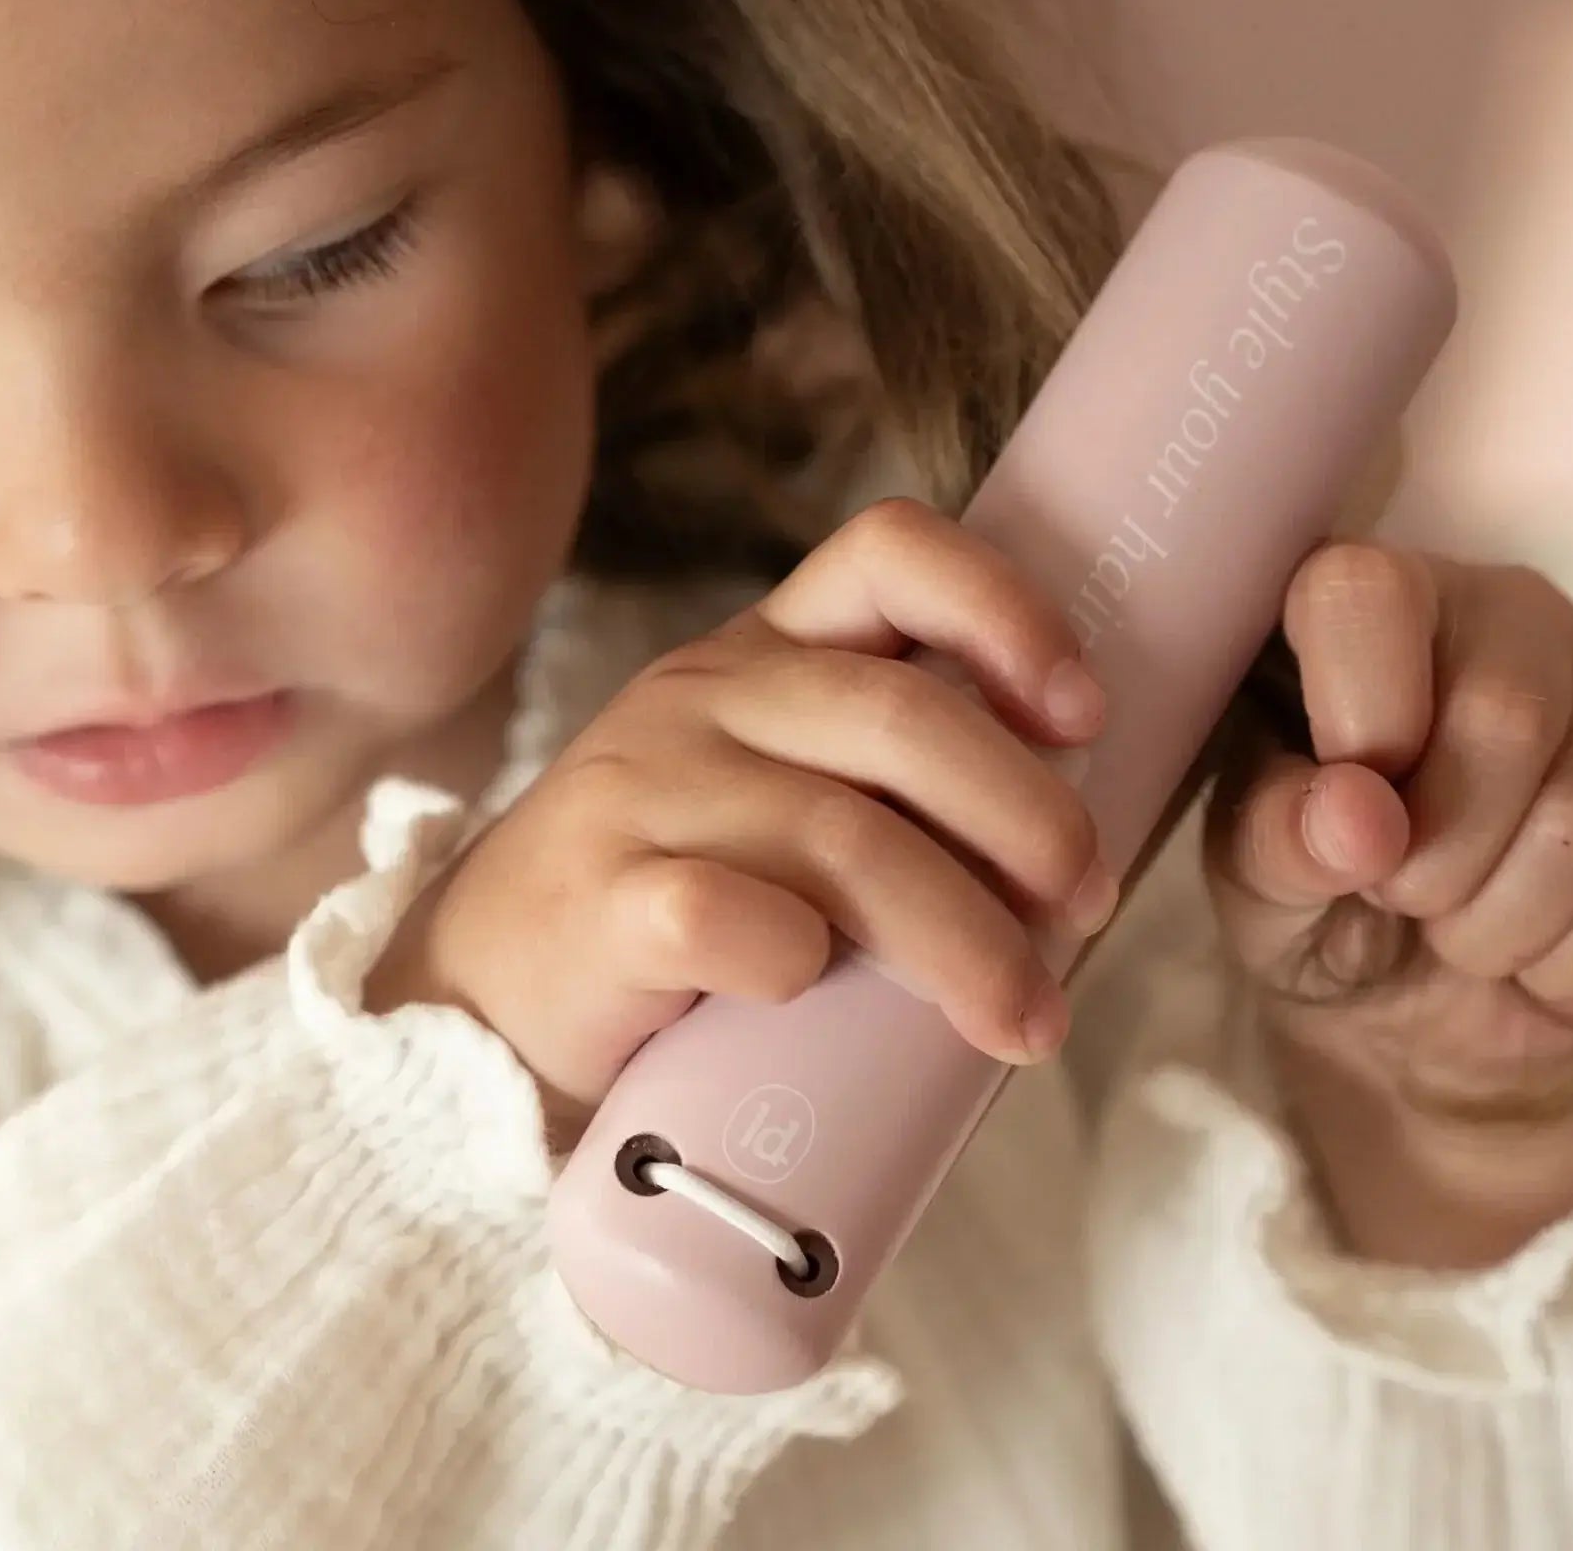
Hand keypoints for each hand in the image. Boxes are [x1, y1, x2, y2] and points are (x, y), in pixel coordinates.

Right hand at [367, 499, 1110, 1122]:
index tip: (1082, 716)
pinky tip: (813, 995)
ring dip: (961, 938)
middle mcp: (702, 698)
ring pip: (839, 838)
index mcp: (762, 654)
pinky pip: (725, 916)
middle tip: (1086, 906)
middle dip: (1025, 816)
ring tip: (1024, 1019)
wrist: (485, 988)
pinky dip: (795, 962)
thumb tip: (1072, 858)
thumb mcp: (775, 800)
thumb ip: (885, 792)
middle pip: (897, 716)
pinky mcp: (599, 899)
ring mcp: (642, 791)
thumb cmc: (678, 898)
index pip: (888, 553)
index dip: (1003, 610)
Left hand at [1206, 544, 1572, 1259]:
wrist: (1424, 1022)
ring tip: (1444, 926)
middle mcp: (1492, 620)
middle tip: (1389, 894)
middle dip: (1428, 846)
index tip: (1334, 816)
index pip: (1359, 586)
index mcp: (1350, 610)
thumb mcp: (1251, 877)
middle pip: (1497, 705)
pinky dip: (1559, 954)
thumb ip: (1273, 827)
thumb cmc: (1310, 912)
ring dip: (1490, 913)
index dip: (1354, 708)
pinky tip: (1521, 947)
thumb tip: (1353, 810)